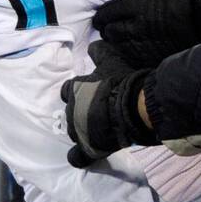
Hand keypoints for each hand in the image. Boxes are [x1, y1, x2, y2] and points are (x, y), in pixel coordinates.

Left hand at [61, 40, 156, 167]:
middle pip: (71, 112)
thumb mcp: (111, 61)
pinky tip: (86, 156)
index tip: (90, 93)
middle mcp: (72, 109)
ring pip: (74, 132)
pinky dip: (80, 157)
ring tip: (100, 130)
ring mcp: (77, 130)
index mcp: (76, 89)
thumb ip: (100, 53)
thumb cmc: (121, 83)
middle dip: (81, 112)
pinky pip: (76, 157)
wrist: (132, 107)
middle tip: (99, 112)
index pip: (68, 89)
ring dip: (83, 130)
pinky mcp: (87, 148)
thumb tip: (93, 44)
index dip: (78, 92)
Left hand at [93, 0, 200, 66]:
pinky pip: (139, 57)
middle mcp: (139, 25)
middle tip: (106, 29)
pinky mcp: (161, 52)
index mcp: (135, 3)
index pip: (108, 13)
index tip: (100, 17)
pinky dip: (131, 54)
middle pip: (112, 32)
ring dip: (117, 43)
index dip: (101, 16)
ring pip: (123, 46)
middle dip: (107, 30)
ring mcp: (150, 41)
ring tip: (116, 40)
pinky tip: (132, 50)